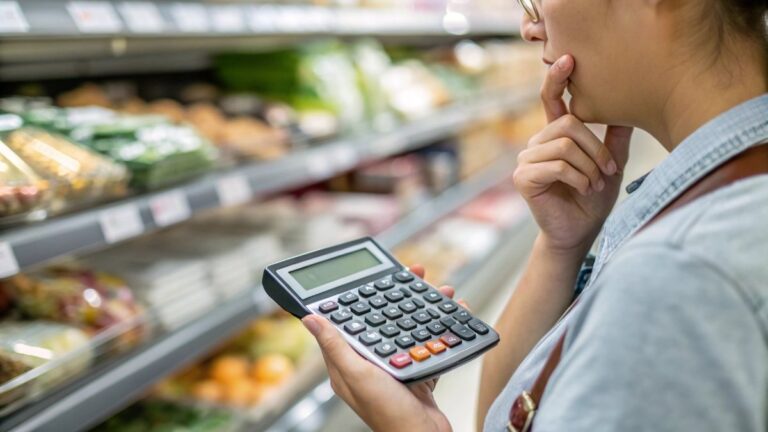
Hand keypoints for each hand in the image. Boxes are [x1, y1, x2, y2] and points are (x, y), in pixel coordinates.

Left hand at [302, 265, 465, 431]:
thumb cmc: (390, 416)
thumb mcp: (359, 376)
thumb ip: (337, 346)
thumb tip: (310, 319)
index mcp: (349, 365)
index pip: (352, 321)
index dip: (363, 296)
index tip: (378, 276)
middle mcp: (371, 366)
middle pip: (384, 320)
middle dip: (403, 295)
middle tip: (418, 273)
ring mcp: (395, 370)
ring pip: (409, 329)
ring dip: (426, 308)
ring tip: (443, 291)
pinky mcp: (418, 376)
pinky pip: (428, 345)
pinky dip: (441, 330)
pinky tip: (455, 315)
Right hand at [513, 54, 633, 254]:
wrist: (578, 233)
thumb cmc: (592, 201)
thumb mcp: (611, 165)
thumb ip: (615, 139)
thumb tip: (629, 109)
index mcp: (555, 137)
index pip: (551, 101)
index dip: (556, 79)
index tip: (568, 59)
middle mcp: (537, 144)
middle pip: (568, 124)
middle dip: (595, 148)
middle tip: (608, 172)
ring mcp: (526, 160)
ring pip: (564, 145)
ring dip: (588, 167)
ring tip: (595, 184)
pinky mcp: (523, 177)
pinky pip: (556, 165)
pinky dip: (578, 178)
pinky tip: (584, 190)